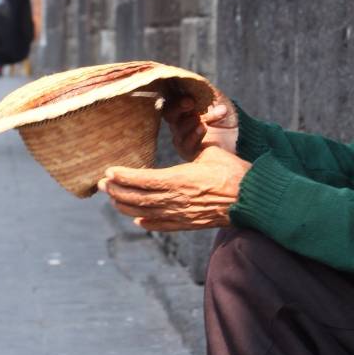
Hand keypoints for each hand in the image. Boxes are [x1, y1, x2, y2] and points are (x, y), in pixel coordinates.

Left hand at [98, 146, 248, 230]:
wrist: (251, 198)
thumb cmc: (234, 171)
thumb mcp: (211, 152)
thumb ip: (194, 146)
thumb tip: (190, 129)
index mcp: (180, 178)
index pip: (143, 180)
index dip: (123, 176)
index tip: (109, 171)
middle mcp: (177, 199)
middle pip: (139, 198)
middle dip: (117, 191)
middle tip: (102, 185)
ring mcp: (182, 214)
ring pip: (146, 213)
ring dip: (126, 207)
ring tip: (113, 200)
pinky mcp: (190, 223)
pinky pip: (164, 225)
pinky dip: (148, 223)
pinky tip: (138, 221)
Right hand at [162, 89, 238, 160]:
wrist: (239, 143)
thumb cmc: (227, 121)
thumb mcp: (220, 103)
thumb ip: (210, 93)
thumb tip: (200, 81)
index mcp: (184, 111)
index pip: (172, 101)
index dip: (177, 97)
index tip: (190, 97)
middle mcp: (180, 125)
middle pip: (169, 114)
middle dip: (178, 107)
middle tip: (190, 102)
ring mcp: (183, 139)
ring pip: (180, 128)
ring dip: (196, 121)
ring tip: (206, 120)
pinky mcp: (189, 153)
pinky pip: (186, 144)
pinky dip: (195, 134)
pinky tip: (203, 128)